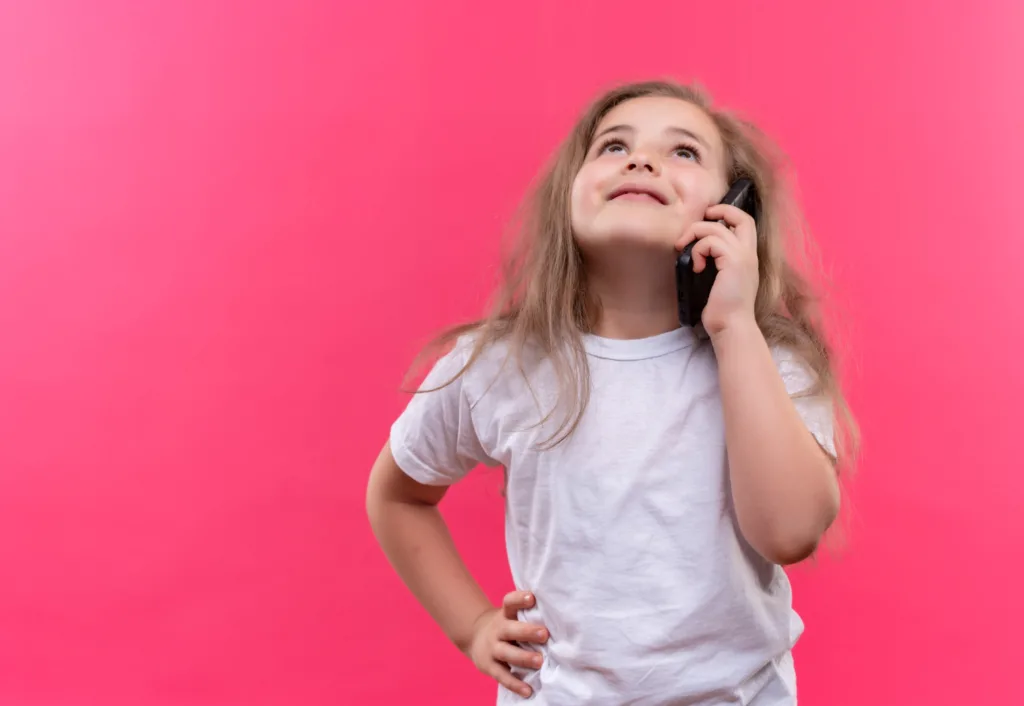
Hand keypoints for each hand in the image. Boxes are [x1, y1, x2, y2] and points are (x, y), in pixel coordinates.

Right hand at [466, 590, 547, 698]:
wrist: (474, 637)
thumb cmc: (506, 626)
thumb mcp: (511, 616)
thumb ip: (529, 616)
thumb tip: (563, 618)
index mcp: (505, 615)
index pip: (509, 603)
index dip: (519, 599)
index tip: (532, 597)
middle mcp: (498, 630)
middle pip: (510, 629)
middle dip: (527, 631)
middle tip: (544, 634)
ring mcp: (492, 648)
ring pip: (506, 653)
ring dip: (523, 657)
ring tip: (539, 661)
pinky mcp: (489, 666)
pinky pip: (502, 676)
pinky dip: (515, 684)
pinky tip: (528, 690)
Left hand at [676, 203, 759, 336]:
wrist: (732, 327)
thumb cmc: (723, 310)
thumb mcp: (721, 281)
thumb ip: (718, 263)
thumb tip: (697, 252)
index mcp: (748, 258)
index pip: (745, 224)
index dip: (728, 214)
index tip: (708, 219)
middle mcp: (749, 254)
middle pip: (742, 217)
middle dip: (719, 210)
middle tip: (700, 220)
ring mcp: (743, 257)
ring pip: (717, 228)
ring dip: (695, 234)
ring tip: (684, 249)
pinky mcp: (733, 263)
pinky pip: (710, 242)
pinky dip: (697, 251)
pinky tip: (696, 267)